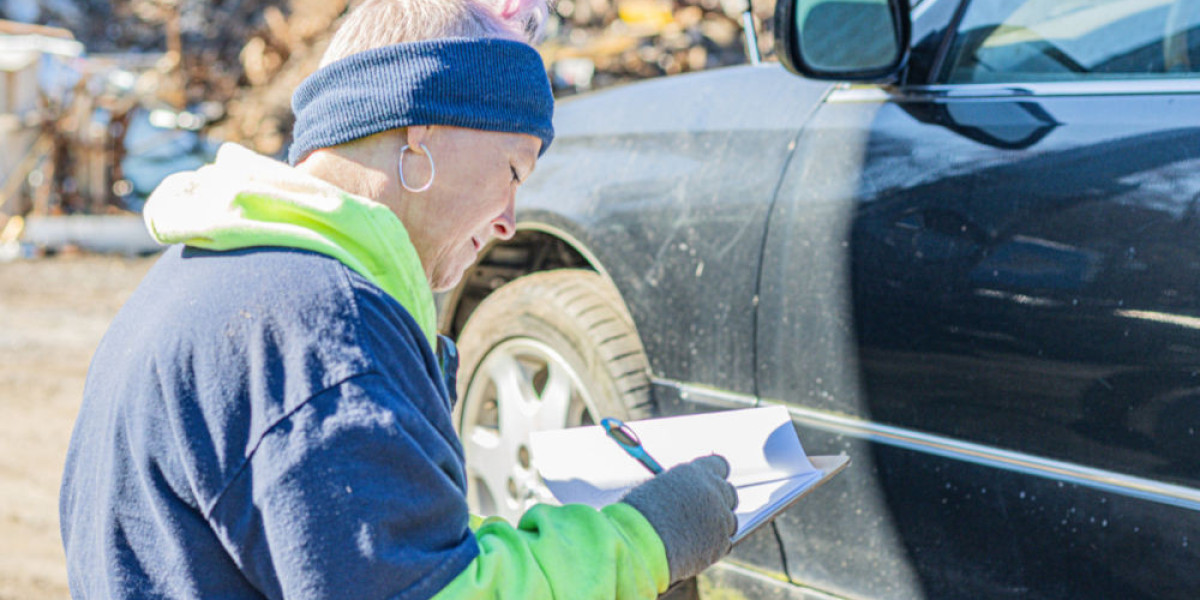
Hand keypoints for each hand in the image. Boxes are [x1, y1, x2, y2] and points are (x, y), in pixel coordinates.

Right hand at [620, 455, 737, 582]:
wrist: (641, 544)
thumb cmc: (639, 515)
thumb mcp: (658, 489)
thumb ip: (680, 488)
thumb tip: (688, 494)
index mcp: (696, 472)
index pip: (720, 465)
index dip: (715, 475)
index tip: (710, 484)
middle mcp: (713, 491)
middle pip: (729, 493)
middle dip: (720, 502)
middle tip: (705, 513)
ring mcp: (721, 517)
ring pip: (729, 520)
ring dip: (717, 526)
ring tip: (692, 535)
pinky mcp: (722, 542)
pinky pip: (725, 542)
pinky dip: (713, 546)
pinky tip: (693, 549)